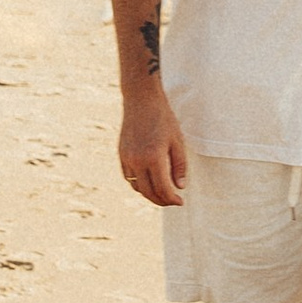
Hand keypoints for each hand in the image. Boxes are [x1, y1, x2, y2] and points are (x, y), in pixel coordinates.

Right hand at [118, 87, 188, 207]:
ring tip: (161, 194)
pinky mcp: (121, 154)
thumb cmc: (163, 119)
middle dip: (161, 201)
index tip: (180, 201)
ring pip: (137, 187)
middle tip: (172, 201)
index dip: (172, 199)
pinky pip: (128, 176)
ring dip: (149, 194)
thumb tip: (180, 187)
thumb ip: (179, 166)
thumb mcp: (177, 141)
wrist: (141, 100)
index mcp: (154, 157)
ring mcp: (127, 158)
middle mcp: (138, 160)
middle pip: (148, 192)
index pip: (163, 188)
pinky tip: (148, 182)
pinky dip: (138, 184)